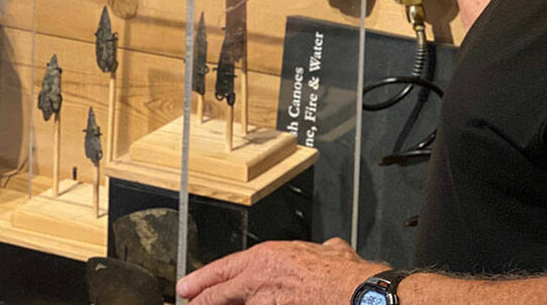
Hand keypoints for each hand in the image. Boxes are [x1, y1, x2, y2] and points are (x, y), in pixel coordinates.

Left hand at [177, 238, 385, 304]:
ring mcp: (265, 297)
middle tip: (185, 298)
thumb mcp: (333, 251)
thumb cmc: (348, 276)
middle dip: (199, 295)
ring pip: (231, 303)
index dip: (206, 277)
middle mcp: (261, 275)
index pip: (227, 266)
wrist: (361, 293)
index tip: (191, 284)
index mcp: (270, 256)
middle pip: (220, 287)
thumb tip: (330, 247)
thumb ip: (324, 249)